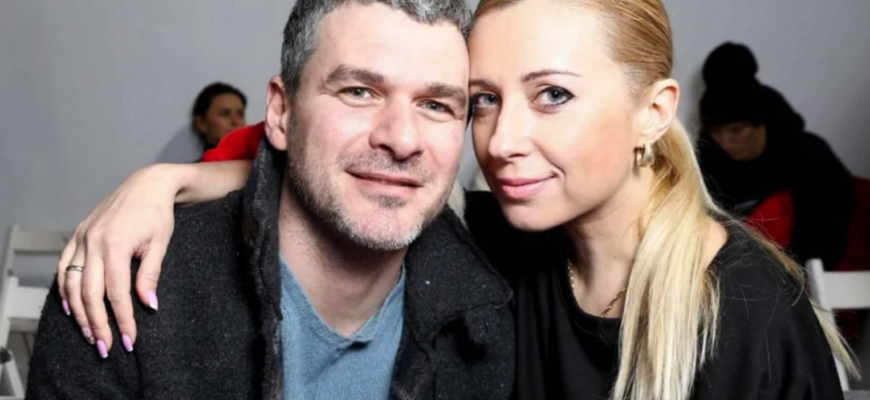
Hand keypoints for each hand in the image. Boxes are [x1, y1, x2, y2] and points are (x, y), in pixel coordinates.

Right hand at [57, 164, 186, 356]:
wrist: (147, 184)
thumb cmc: (158, 213)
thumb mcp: (160, 243)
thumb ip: (151, 274)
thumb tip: (149, 305)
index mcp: (116, 245)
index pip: (116, 293)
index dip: (122, 319)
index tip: (129, 339)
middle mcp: (94, 242)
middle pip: (89, 293)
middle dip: (97, 324)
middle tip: (105, 347)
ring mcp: (82, 238)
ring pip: (71, 283)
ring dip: (79, 313)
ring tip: (89, 334)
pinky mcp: (78, 235)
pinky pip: (64, 266)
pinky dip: (64, 289)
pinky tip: (71, 308)